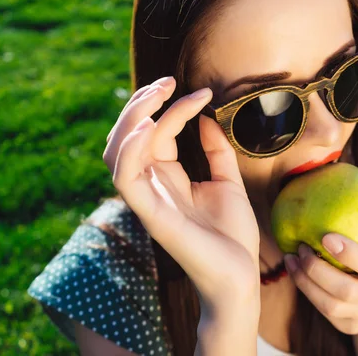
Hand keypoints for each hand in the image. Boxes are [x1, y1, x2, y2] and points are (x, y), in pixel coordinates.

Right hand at [103, 76, 259, 310]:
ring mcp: (148, 200)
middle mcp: (152, 185)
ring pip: (117, 153)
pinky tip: (150, 126)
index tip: (201, 92)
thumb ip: (215, 150)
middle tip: (166, 82)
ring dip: (132, 119)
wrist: (240, 274)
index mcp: (168, 178)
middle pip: (127, 138)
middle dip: (140, 104)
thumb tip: (205, 117)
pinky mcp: (151, 214)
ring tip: (157, 95)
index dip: (173, 108)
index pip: (156, 134)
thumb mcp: (228, 180)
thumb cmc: (233, 234)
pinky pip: (126, 178)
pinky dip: (131, 149)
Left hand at [284, 234, 357, 335]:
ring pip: (329, 304)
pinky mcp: (349, 325)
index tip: (325, 236)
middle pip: (345, 289)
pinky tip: (294, 271)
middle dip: (317, 269)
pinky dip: (305, 290)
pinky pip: (322, 310)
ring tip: (291, 259)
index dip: (348, 253)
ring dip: (304, 281)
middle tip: (301, 248)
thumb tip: (326, 193)